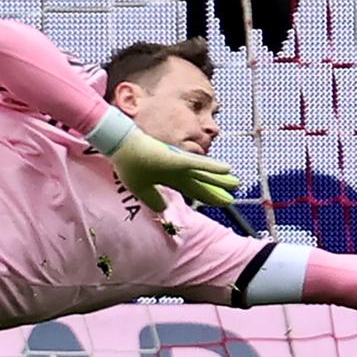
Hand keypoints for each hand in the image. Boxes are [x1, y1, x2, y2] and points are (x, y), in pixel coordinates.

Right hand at [108, 129, 239, 212]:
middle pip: (200, 183)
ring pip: (203, 174)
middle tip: (232, 198)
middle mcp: (177, 171)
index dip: (205, 196)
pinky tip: (227, 168)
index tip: (220, 202)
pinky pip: (198, 164)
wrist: (119, 146)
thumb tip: (162, 210)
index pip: (191, 189)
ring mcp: (177, 164)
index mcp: (169, 178)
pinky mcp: (176, 159)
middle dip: (215, 191)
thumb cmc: (129, 161)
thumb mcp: (140, 188)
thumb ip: (153, 198)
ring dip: (220, 180)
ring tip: (236, 183)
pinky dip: (212, 167)